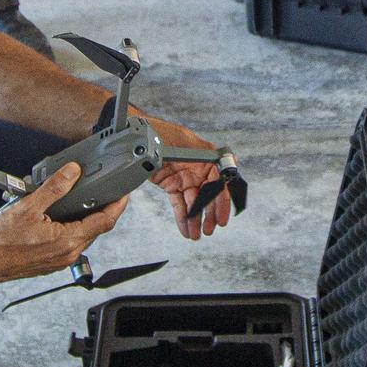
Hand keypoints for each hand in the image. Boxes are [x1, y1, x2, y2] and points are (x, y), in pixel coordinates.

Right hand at [0, 161, 128, 283]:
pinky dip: (73, 229)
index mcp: (68, 240)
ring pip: (83, 237)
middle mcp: (69, 253)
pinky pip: (71, 243)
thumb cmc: (2, 242)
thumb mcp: (29, 207)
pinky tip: (62, 219)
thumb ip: (54, 188)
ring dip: (86, 221)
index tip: (123, 195)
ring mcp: (61, 260)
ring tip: (81, 202)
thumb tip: (72, 172)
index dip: (117, 206)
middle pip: (96, 229)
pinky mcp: (52, 262)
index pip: (104, 221)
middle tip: (104, 194)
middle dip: (102, 211)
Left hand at [147, 119, 236, 240]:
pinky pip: (179, 203)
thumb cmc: (160, 131)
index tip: (222, 218)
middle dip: (209, 215)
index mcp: (204, 158)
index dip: (221, 202)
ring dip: (195, 220)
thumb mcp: (184, 139)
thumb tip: (229, 159)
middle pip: (207, 196)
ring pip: (193, 203)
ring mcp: (185, 178)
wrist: (137, 136)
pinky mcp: (172, 185)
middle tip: (209, 230)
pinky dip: (182, 217)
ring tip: (196, 234)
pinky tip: (186, 229)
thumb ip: (204, 151)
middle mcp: (197, 169)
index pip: (218, 183)